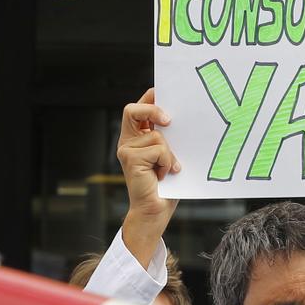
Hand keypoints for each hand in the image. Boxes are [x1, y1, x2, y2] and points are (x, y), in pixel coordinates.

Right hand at [119, 88, 180, 267]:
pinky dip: (167, 162)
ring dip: (170, 153)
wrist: (154, 212)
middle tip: (169, 119)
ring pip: (156, 135)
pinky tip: (164, 175)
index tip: (164, 92)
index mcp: (136, 139)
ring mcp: (126, 150)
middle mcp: (127, 142)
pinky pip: (158, 149)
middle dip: (152, 109)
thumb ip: (168, 139)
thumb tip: (178, 119)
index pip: (138, 109)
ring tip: (169, 170)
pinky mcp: (130, 159)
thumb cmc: (166, 187)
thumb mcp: (169, 156)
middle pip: (132, 110)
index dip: (149, 98)